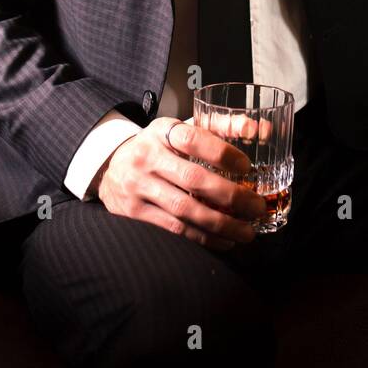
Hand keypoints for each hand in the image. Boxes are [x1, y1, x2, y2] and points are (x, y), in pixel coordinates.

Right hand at [95, 116, 267, 252]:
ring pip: (185, 210)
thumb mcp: (180, 130)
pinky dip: (202, 237)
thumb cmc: (157, 148)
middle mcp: (148, 157)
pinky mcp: (135, 212)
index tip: (246, 167)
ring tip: (247, 232)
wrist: (111, 168)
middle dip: (230, 196)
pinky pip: (174, 228)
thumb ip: (219, 127)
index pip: (192, 139)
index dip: (222, 153)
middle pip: (192, 179)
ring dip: (221, 224)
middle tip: (256, 207)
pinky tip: (224, 240)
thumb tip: (256, 127)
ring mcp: (139, 186)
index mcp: (162, 132)